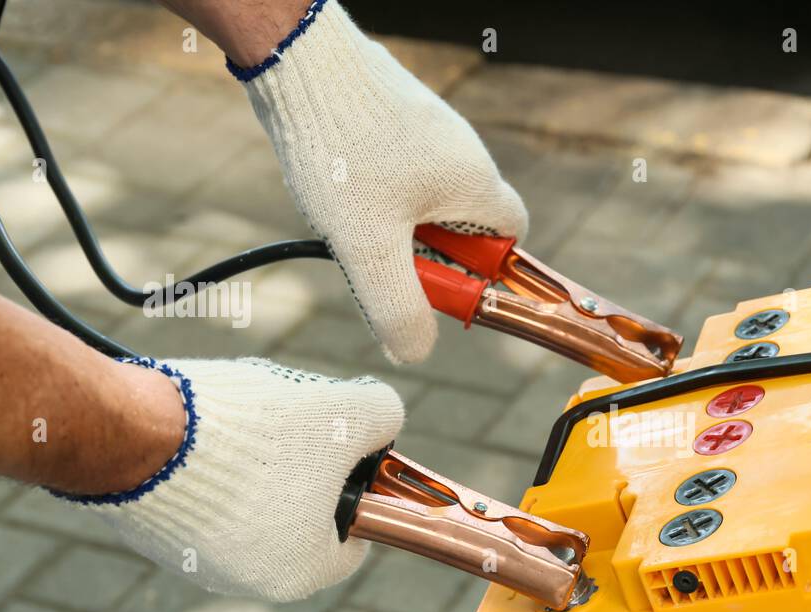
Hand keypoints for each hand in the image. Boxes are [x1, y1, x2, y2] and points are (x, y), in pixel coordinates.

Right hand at [60, 357, 403, 601]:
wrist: (135, 436)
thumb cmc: (256, 435)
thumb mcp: (345, 410)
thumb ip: (382, 415)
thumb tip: (384, 419)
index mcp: (302, 571)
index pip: (356, 537)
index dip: (362, 488)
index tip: (351, 453)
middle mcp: (248, 582)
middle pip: (304, 518)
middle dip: (307, 471)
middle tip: (298, 425)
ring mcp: (196, 563)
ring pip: (252, 505)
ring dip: (258, 464)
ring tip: (248, 422)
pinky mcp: (155, 536)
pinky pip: (203, 499)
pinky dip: (211, 466)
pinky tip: (205, 432)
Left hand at [236, 0, 527, 362]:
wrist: (298, 58)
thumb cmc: (342, 151)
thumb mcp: (368, 248)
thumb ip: (398, 307)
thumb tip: (414, 354)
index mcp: (476, 184)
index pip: (513, 239)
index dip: (485, 271)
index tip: (442, 282)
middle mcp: (464, 152)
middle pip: (466, 223)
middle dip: (428, 250)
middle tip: (383, 257)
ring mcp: (429, 128)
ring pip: (427, 196)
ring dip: (396, 222)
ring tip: (351, 219)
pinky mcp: (395, 113)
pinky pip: (399, 167)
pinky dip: (375, 189)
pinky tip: (337, 185)